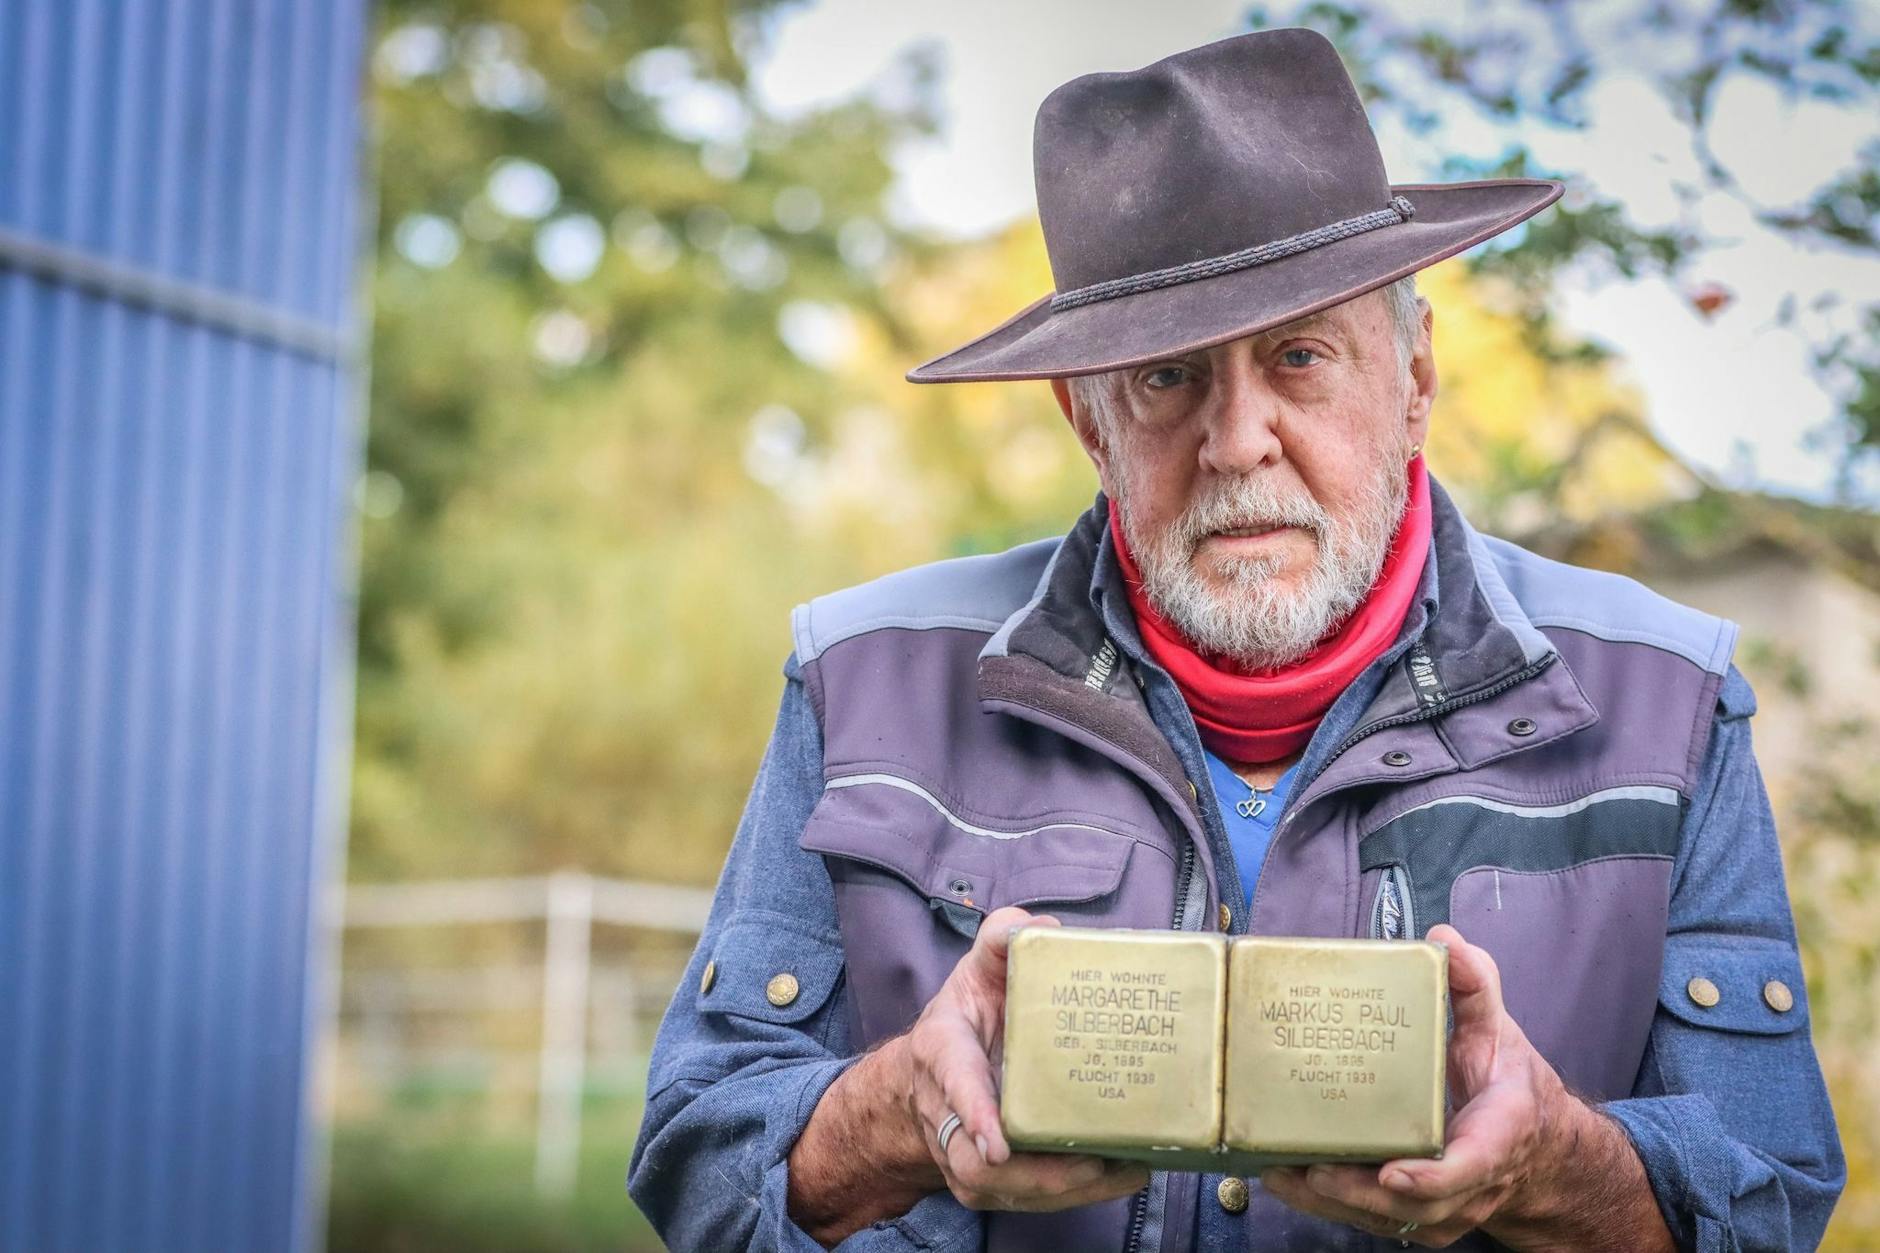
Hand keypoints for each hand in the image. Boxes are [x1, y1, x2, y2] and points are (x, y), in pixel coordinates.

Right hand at [901, 905, 1151, 1211]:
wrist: (930, 1072)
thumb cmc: (968, 1013)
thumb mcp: (978, 967)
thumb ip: (1004, 938)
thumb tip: (1043, 928)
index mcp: (942, 1050)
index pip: (954, 1082)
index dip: (974, 1113)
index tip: (998, 1145)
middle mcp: (944, 1110)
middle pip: (976, 1162)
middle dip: (1036, 1174)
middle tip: (1093, 1164)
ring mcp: (962, 1150)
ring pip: (1004, 1190)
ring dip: (1064, 1189)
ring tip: (1122, 1171)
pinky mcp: (987, 1178)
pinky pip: (1025, 1198)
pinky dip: (1073, 1194)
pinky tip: (1119, 1175)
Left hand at [1258, 923, 1578, 1246]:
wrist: (1537, 1149)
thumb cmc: (1509, 1086)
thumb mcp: (1500, 1031)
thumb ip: (1475, 985)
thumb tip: (1443, 941)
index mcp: (1500, 1134)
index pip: (1472, 1164)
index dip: (1434, 1175)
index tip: (1393, 1170)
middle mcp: (1474, 1183)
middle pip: (1416, 1203)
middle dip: (1359, 1191)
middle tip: (1310, 1170)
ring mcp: (1447, 1208)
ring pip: (1389, 1219)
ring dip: (1333, 1203)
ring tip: (1281, 1175)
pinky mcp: (1420, 1217)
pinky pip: (1374, 1220)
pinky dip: (1331, 1207)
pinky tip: (1287, 1182)